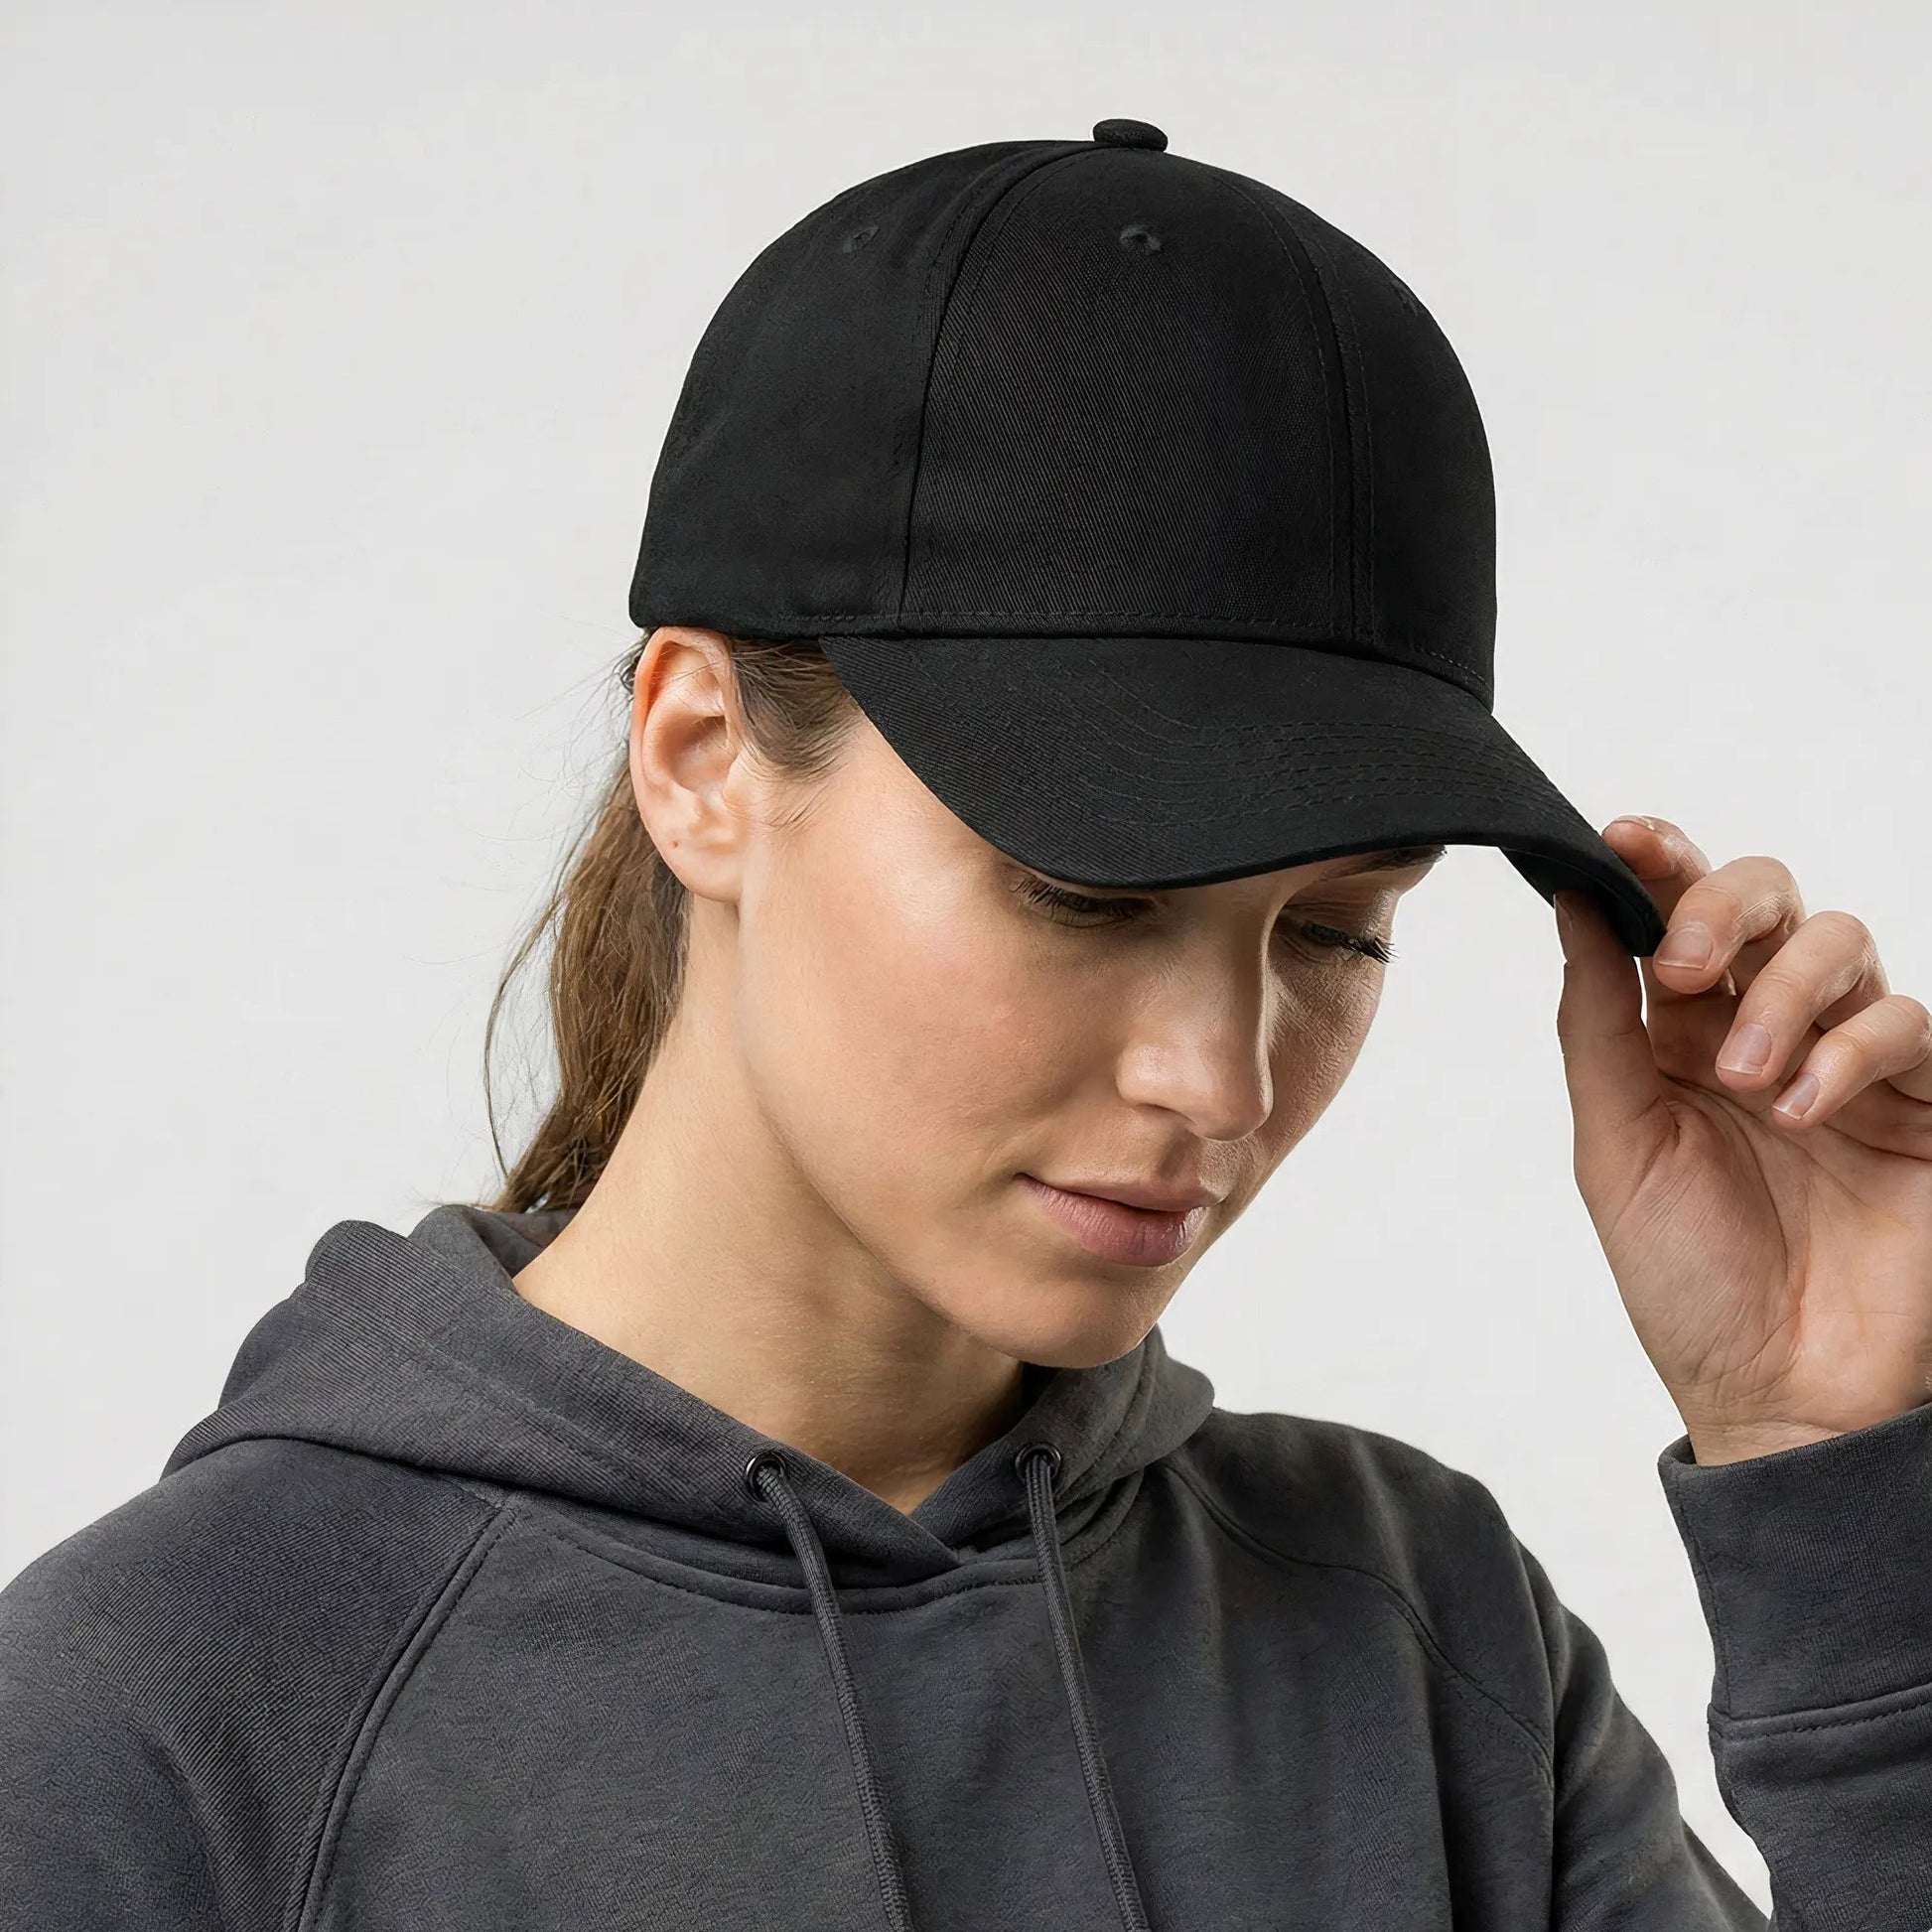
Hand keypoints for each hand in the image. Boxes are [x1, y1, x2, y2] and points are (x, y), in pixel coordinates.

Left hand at [1550, 817, 1931, 1464]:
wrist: (1778, 1396)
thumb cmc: (1687, 1280)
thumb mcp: (1615, 1146)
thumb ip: (1596, 1024)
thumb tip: (1570, 903)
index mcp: (1681, 1037)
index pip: (1675, 919)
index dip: (1657, 864)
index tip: (1622, 836)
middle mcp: (1766, 1031)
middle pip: (1771, 901)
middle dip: (1724, 906)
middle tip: (1683, 965)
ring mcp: (1852, 1062)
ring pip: (1843, 945)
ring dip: (1784, 993)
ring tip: (1746, 1078)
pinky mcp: (1926, 1102)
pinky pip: (1909, 1026)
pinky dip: (1851, 1050)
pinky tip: (1804, 1108)